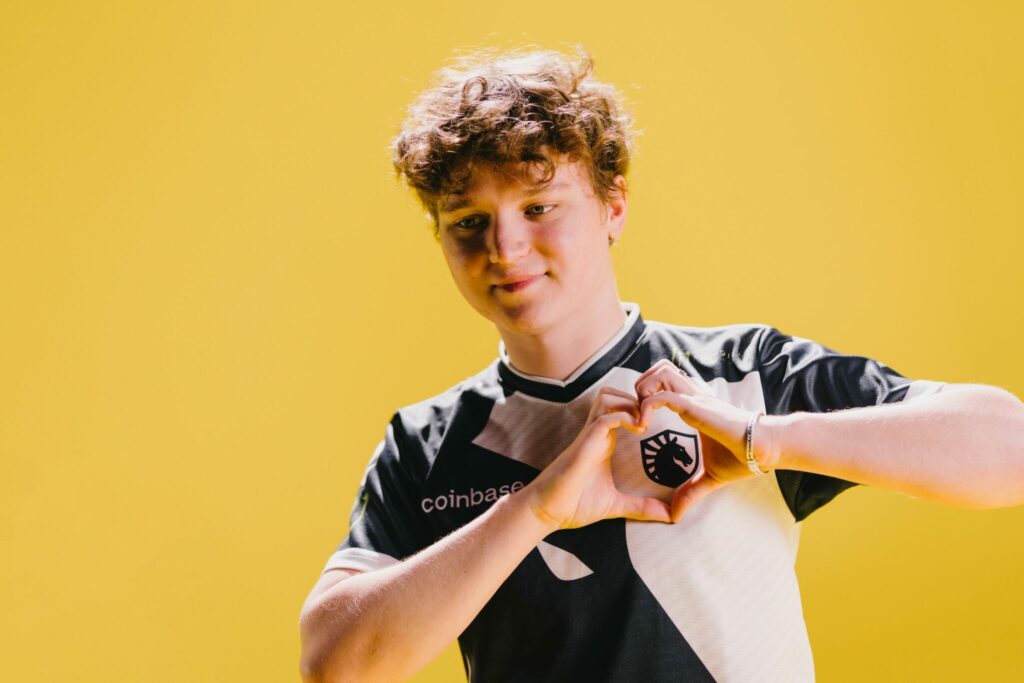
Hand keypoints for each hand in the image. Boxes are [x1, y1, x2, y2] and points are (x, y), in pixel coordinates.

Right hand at [523, 386, 673, 530]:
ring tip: (645, 423)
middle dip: (637, 398)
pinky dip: (624, 417)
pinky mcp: (585, 443)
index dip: (640, 407)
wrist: (546, 511)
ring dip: (630, 403)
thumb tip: (670, 516)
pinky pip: (605, 417)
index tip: (660, 423)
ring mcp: (589, 435)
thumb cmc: (574, 504)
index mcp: (603, 441)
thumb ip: (642, 507)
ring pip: (608, 397)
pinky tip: (639, 431)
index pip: (621, 408)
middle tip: (654, 417)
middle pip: (614, 394)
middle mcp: (596, 433)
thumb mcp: (616, 505)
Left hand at [635, 359, 775, 521]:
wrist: (766, 450)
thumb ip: (690, 492)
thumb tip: (675, 516)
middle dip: (641, 385)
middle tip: (637, 413)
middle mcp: (692, 396)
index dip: (647, 394)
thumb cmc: (743, 458)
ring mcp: (694, 399)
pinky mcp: (696, 407)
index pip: (665, 382)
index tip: (640, 422)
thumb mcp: (709, 478)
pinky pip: (662, 396)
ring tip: (640, 416)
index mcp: (693, 406)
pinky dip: (646, 406)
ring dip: (643, 390)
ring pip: (660, 372)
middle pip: (660, 368)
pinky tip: (644, 427)